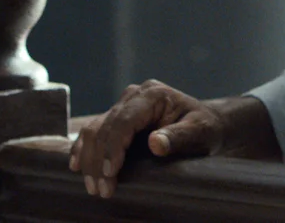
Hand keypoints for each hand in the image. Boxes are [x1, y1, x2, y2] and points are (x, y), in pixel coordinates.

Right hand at [68, 80, 230, 198]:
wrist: (208, 122)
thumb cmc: (206, 128)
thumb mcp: (200, 132)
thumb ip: (179, 137)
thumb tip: (155, 144)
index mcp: (152, 94)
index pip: (124, 120)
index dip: (114, 147)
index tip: (111, 173)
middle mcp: (133, 96)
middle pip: (105, 127)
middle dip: (99, 160)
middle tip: (100, 190)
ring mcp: (123, 105)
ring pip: (94, 129)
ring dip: (89, 158)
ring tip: (92, 186)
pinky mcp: (118, 117)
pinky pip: (95, 130)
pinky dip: (84, 148)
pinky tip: (77, 165)